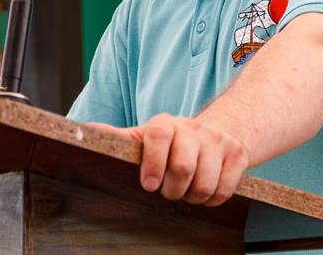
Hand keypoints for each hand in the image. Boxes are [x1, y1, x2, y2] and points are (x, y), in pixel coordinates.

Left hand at [92, 113, 247, 206]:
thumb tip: (83, 131)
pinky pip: (225, 190)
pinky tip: (206, 188)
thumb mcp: (144, 138)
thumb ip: (118, 139)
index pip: (158, 135)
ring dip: (193, 196)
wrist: (216, 130)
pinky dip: (214, 199)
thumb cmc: (172, 141)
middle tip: (170, 189)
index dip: (153, 163)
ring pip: (205, 184)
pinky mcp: (238, 155)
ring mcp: (218, 140)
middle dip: (174, 190)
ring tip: (187, 189)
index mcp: (166, 124)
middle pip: (183, 168)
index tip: (149, 185)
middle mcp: (193, 128)